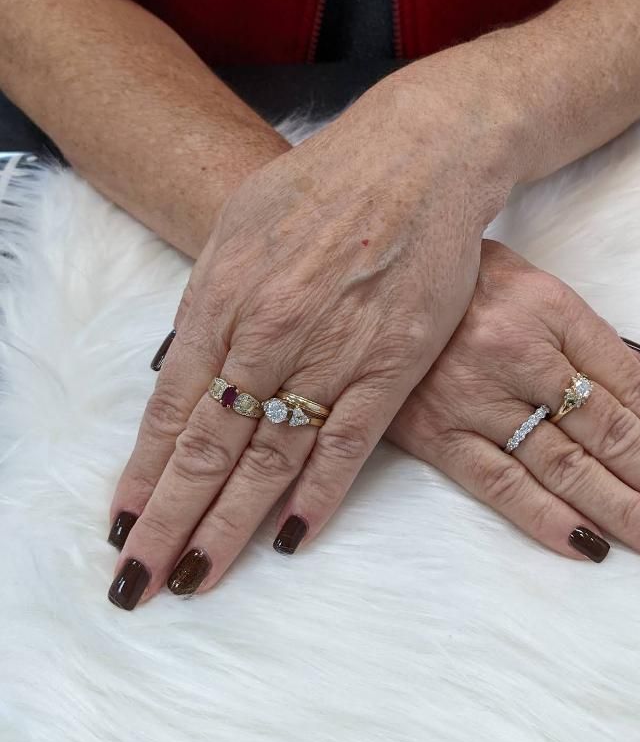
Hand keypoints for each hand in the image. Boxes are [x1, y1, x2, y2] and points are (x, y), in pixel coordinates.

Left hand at [106, 77, 506, 607]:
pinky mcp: (390, 365)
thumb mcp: (240, 227)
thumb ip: (209, 301)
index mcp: (223, 298)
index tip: (123, 521)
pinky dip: (317, 493)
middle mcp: (267, 334)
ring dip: (230, 523)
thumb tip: (177, 365)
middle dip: (169, 519)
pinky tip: (287, 538)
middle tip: (138, 580)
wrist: (414, 161)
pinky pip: (347, 444)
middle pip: (209, 446)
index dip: (145, 473)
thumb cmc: (322, 187)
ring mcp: (330, 353)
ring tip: (195, 576)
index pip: (171, 408)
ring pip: (269, 457)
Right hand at [387, 240, 639, 565]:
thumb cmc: (461, 283)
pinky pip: (497, 482)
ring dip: (623, 511)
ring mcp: (474, 396)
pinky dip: (545, 519)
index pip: (630, 385)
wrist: (371, 284)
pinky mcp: (434, 432)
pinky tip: (589, 547)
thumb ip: (586, 336)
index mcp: (550, 309)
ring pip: (563, 464)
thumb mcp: (532, 285)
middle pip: (607, 430)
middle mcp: (518, 353)